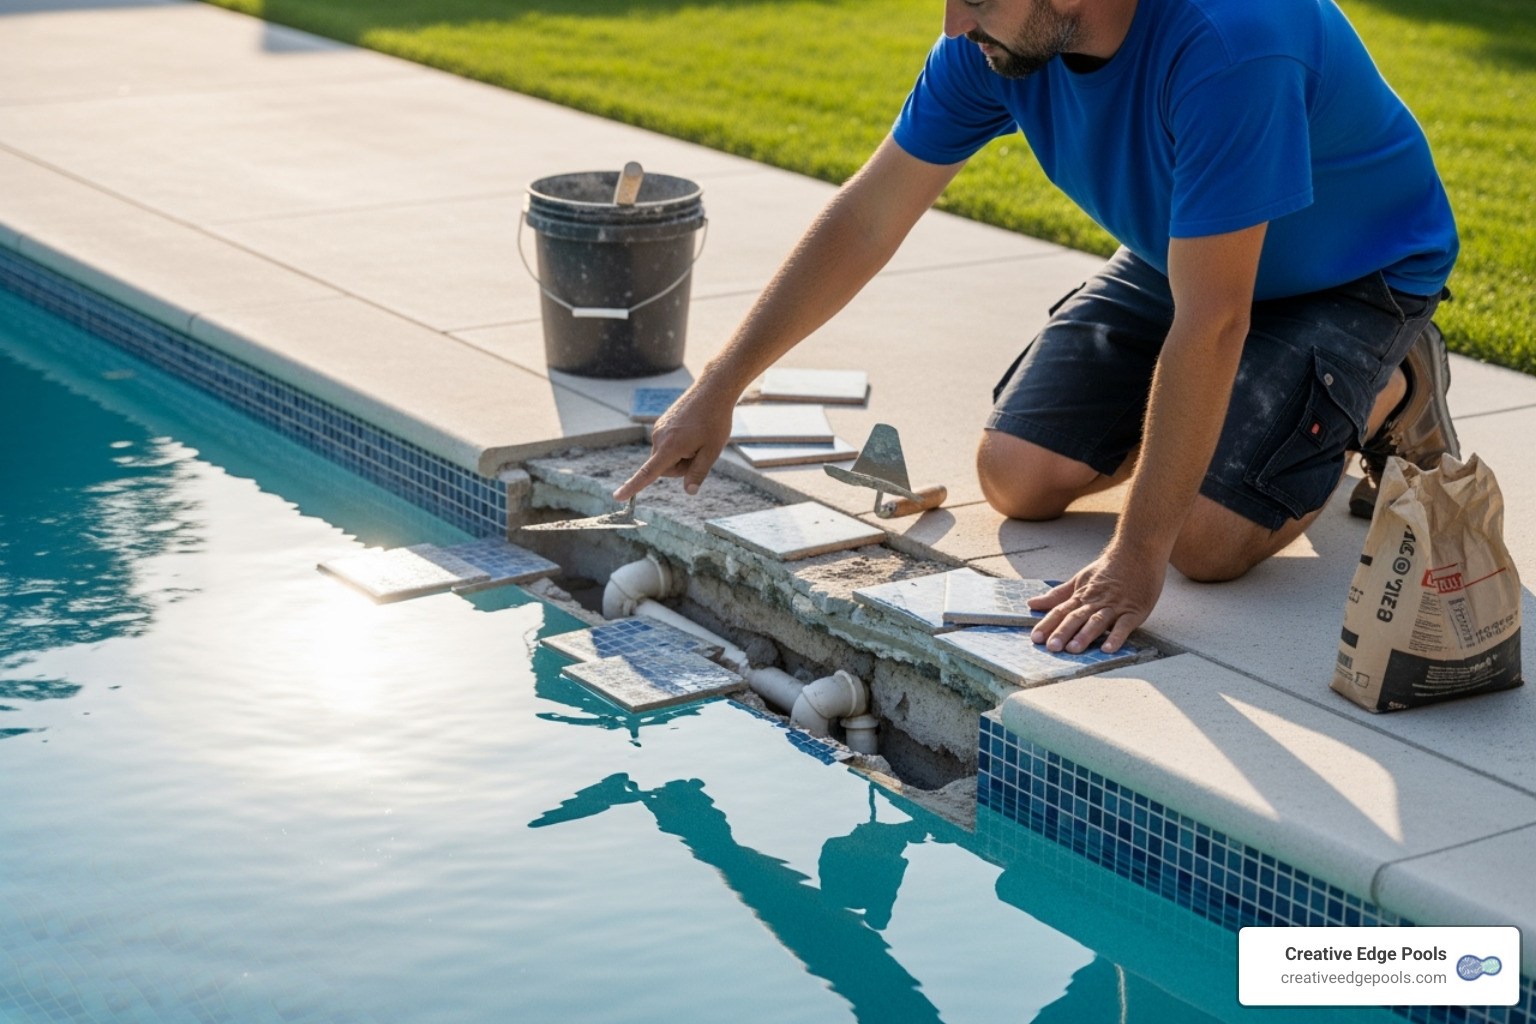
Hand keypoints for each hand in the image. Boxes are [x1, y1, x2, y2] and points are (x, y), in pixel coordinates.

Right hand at [613, 382, 735, 499]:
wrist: (712, 390)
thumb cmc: (715, 421)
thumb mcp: (712, 451)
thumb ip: (698, 473)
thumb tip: (689, 492)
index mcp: (669, 447)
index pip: (647, 473)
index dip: (632, 487)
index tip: (617, 497)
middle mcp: (659, 438)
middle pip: (663, 468)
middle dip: (680, 467)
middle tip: (700, 451)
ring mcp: (659, 429)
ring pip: (666, 456)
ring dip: (681, 455)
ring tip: (699, 437)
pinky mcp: (662, 423)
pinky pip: (667, 444)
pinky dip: (679, 444)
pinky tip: (694, 430)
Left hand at [1026, 545, 1164, 654]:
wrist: (1137, 552)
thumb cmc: (1108, 568)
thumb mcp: (1079, 579)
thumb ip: (1057, 595)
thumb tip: (1031, 603)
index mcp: (1082, 596)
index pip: (1061, 611)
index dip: (1048, 624)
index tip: (1035, 638)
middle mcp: (1095, 602)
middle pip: (1076, 617)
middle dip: (1063, 632)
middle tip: (1052, 647)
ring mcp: (1115, 606)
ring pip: (1097, 621)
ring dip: (1085, 635)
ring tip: (1074, 649)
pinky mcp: (1134, 611)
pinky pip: (1124, 626)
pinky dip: (1116, 637)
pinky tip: (1108, 649)